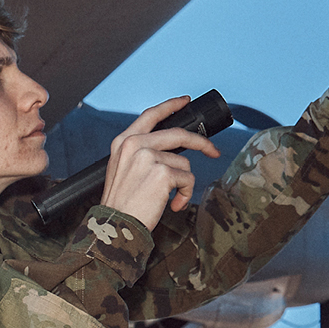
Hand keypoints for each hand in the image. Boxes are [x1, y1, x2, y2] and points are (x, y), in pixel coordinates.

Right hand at [99, 96, 221, 229]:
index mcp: (123, 142)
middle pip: (178, 134)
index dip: (170, 106)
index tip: (185, 101)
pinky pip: (187, 179)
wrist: (116, 225)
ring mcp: (148, 156)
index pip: (151, 115)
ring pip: (184, 164)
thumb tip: (172, 150)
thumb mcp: (122, 169)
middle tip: (213, 151)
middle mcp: (134, 144)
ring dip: (182, 184)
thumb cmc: (121, 203)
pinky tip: (172, 204)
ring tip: (169, 199)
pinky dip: (184, 194)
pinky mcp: (162, 172)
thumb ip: (141, 153)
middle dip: (201, 143)